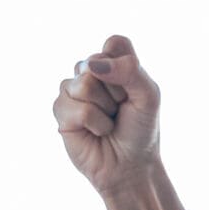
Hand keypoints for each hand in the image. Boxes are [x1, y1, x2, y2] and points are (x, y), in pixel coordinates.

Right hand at [54, 33, 162, 201]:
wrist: (129, 165)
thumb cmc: (140, 130)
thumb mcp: (148, 95)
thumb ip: (129, 70)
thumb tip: (92, 66)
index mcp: (113, 62)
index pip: (114, 43)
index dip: (125, 67)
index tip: (133, 90)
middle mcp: (90, 73)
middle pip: (96, 62)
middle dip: (115, 91)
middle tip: (120, 109)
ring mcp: (72, 91)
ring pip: (83, 84)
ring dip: (104, 109)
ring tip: (108, 121)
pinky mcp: (60, 111)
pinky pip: (77, 109)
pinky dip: (94, 124)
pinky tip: (96, 132)